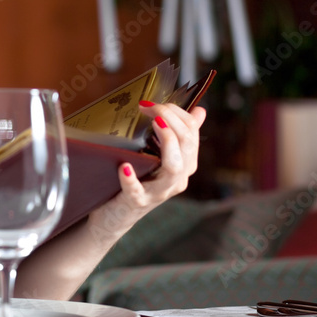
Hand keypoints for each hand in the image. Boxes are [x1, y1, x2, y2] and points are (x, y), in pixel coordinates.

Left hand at [99, 101, 206, 232]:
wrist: (117, 214)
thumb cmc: (139, 179)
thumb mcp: (158, 156)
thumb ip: (177, 134)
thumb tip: (199, 110)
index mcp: (185, 164)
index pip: (191, 132)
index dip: (176, 112)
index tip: (155, 102)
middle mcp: (177, 178)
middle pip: (186, 144)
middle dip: (169, 119)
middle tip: (148, 106)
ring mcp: (159, 192)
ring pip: (174, 168)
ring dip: (166, 142)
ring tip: (153, 124)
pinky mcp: (138, 202)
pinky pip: (138, 192)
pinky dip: (131, 179)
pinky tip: (124, 167)